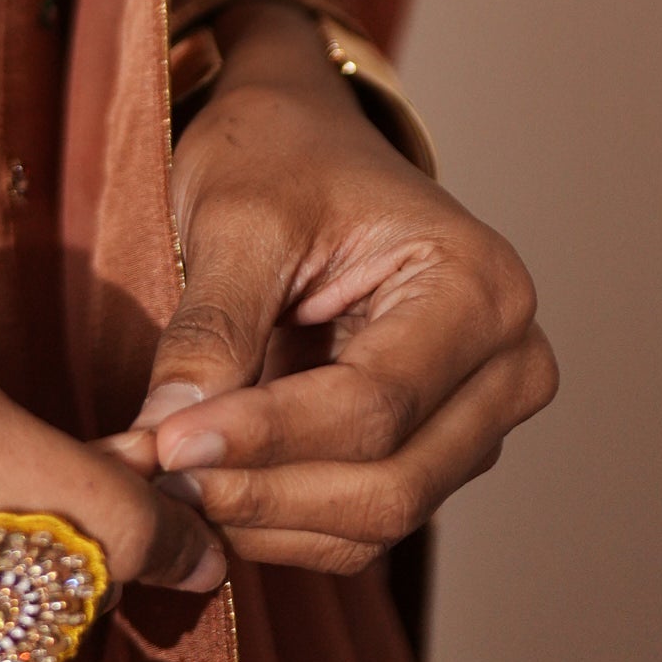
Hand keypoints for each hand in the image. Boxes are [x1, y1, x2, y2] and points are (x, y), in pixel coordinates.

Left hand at [117, 5, 555, 572]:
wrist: (303, 139)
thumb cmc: (282, 154)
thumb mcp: (239, 219)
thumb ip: (212, 329)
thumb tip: (164, 439)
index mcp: (478, 287)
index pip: (375, 403)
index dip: (266, 438)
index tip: (164, 449)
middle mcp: (506, 364)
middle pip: (390, 481)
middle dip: (263, 491)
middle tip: (155, 481)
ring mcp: (479, 418)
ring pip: (378, 518)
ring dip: (265, 518)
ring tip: (166, 486)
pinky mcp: (436, 452)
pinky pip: (364, 521)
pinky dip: (282, 520)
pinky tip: (209, 490)